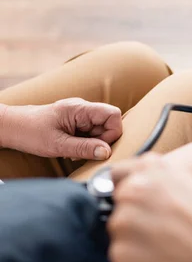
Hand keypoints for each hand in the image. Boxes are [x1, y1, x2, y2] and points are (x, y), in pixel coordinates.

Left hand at [0, 97, 121, 159]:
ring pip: (101, 131)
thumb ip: (84, 148)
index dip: (112, 133)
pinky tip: (72, 148)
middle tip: (83, 151)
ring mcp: (80, 116)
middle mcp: (83, 109)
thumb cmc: (29, 132)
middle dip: (101, 141)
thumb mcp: (58, 145)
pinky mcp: (76, 123)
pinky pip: (91, 133)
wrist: (10, 127)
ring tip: (74, 150)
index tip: (99, 146)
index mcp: (80, 109)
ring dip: (92, 144)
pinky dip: (86, 144)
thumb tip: (107, 152)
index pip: (113, 115)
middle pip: (109, 124)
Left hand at [108, 154, 191, 261]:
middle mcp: (132, 193)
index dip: (131, 190)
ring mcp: (123, 225)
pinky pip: (123, 259)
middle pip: (121, 207)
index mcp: (150, 171)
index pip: (119, 174)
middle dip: (138, 219)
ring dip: (138, 243)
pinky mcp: (121, 256)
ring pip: (122, 234)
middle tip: (167, 234)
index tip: (140, 203)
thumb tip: (149, 193)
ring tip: (171, 251)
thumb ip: (166, 184)